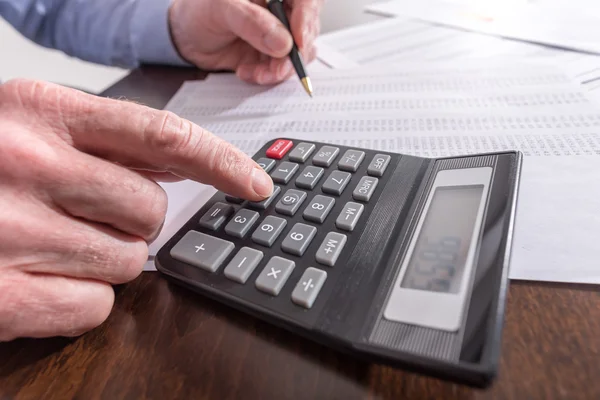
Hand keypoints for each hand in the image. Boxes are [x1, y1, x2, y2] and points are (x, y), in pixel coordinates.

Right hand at [0, 79, 272, 340]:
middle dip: (132, 219)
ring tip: (50, 242)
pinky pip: (95, 306)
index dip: (219, 161)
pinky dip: (80, 298)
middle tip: (84, 214)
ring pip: (129, 261)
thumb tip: (188, 162)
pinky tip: (38, 278)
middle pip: (150, 208)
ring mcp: (8, 230)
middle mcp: (24, 163)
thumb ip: (106, 142)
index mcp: (37, 110)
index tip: (256, 184)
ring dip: (105, 258)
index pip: (161, 132)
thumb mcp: (29, 130)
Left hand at [168, 0, 322, 83]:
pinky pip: (282, 70)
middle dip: (292, 55)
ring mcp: (279, 35)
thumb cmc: (200, 11)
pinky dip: (268, 76)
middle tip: (276, 68)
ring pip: (298, 55)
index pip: (306, 1)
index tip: (298, 42)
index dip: (307, 20)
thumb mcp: (221, 8)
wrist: (186, 37)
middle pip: (307, 31)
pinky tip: (248, 72)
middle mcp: (282, 12)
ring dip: (279, 70)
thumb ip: (251, 22)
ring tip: (255, 73)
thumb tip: (282, 41)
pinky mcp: (272, 57)